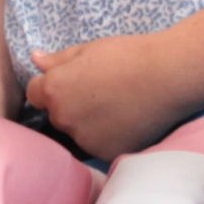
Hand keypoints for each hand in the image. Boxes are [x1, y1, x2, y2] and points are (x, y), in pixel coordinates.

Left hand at [24, 31, 183, 160]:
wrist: (168, 77)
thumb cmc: (128, 56)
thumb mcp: (89, 49)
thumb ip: (58, 60)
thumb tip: (36, 60)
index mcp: (54, 90)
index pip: (35, 93)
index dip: (52, 85)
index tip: (73, 80)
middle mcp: (64, 119)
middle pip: (57, 115)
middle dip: (70, 105)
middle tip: (99, 91)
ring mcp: (85, 140)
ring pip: (78, 133)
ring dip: (88, 123)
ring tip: (116, 105)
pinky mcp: (106, 153)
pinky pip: (99, 145)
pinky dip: (108, 136)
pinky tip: (126, 120)